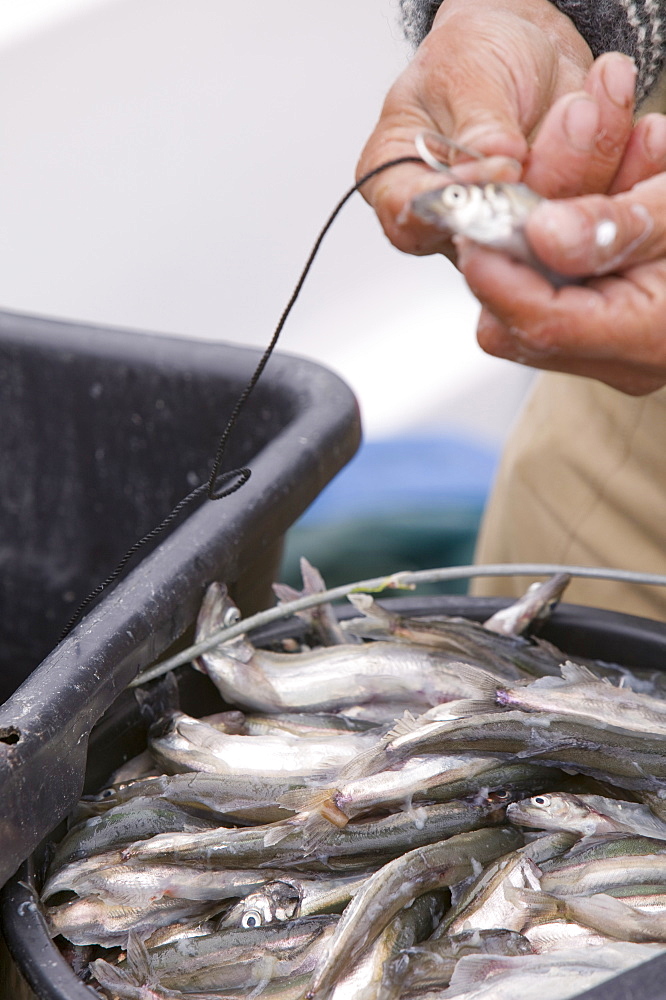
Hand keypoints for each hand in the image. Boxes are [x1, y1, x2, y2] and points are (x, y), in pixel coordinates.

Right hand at [357, 0, 636, 256]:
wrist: (525, 49)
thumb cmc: (471, 56)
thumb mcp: (463, 70)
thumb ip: (476, 123)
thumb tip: (491, 161)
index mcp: (400, 184)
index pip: (410, 218)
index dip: (453, 204)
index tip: (498, 168)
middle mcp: (453, 218)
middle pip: (494, 232)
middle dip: (545, 173)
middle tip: (574, 113)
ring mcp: (506, 226)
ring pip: (551, 223)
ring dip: (586, 156)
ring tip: (590, 98)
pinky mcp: (555, 222)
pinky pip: (592, 209)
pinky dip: (614, 159)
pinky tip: (619, 115)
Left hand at [459, 161, 665, 394]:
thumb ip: (615, 226)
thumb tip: (540, 235)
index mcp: (648, 337)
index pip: (545, 324)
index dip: (499, 274)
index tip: (475, 224)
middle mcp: (624, 358)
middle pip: (523, 321)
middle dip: (518, 250)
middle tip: (530, 184)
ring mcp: (616, 349)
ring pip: (535, 303)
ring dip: (545, 236)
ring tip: (614, 166)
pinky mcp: (609, 327)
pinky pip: (561, 290)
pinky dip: (570, 241)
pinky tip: (618, 187)